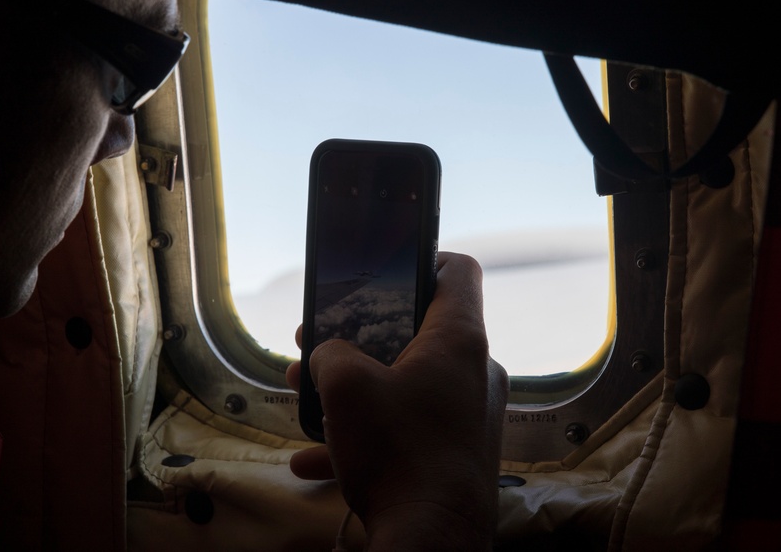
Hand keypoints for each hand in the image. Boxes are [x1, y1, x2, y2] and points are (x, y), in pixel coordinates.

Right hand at [286, 252, 506, 549]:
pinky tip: (314, 458)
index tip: (383, 269)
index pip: (458, 270)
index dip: (422, 257)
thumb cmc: (397, 453)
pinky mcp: (457, 453)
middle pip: (418, 331)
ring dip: (356, 388)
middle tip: (320, 343)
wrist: (431, 540)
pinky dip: (366, 435)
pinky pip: (407, 430)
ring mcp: (468, 415)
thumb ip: (330, 353)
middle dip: (361, 337)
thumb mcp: (346, 387)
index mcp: (459, 340)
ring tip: (307, 398)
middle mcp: (474, 372)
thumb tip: (327, 354)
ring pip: (406, 384)